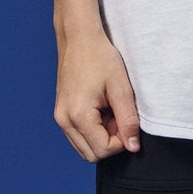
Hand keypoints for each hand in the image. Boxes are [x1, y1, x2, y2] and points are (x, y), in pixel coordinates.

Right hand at [53, 30, 141, 161]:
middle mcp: (64, 120)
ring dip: (101, 137)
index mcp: (78, 115)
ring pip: (85, 148)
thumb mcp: (121, 87)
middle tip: (118, 115)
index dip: (121, 140)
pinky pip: (79, 136)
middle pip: (92, 155)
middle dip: (111, 141)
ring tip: (109, 111)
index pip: (103, 150)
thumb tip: (133, 147)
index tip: (125, 118)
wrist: (79, 38)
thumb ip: (128, 120)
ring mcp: (60, 118)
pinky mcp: (61, 114)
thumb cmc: (100, 57)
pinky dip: (93, 131)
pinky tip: (100, 109)